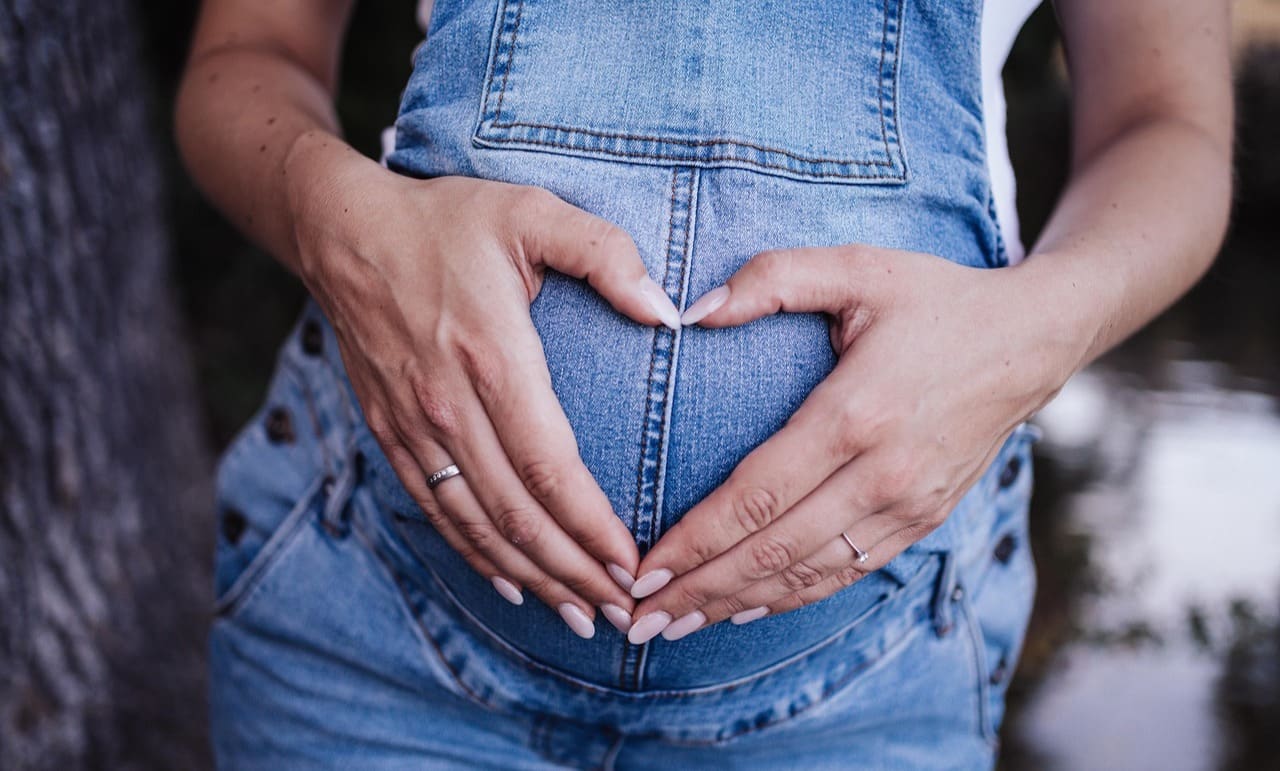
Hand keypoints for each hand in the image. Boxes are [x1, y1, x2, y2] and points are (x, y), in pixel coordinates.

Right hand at [286, 145, 682, 637]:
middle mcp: (449, 405)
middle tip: (621, 613)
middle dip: (572, 572)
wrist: (342, 231)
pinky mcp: (391, 433)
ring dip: (531, 577)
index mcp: (492, 356)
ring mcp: (415, 426)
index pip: (549, 467)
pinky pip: (437, 510)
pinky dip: (474, 555)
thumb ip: (605, 255)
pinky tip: (510, 583)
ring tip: (578, 615)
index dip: (591, 527)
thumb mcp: (532, 213)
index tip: (632, 564)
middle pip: (516, 513)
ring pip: (476, 525)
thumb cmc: (447, 219)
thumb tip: (667, 311)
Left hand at [624, 244, 1076, 642]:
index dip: (695, 541)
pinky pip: (846, 574)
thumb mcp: (858, 268)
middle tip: (636, 618)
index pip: (757, 495)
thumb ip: (772, 279)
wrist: (1033, 342)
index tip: (641, 569)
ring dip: (735, 605)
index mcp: (856, 413)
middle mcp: (883, 474)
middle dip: (698, 589)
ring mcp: (908, 506)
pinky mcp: (923, 521)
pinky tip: (743, 609)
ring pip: (807, 575)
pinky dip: (790, 599)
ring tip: (672, 627)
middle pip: (773, 551)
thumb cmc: (937, 300)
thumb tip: (691, 312)